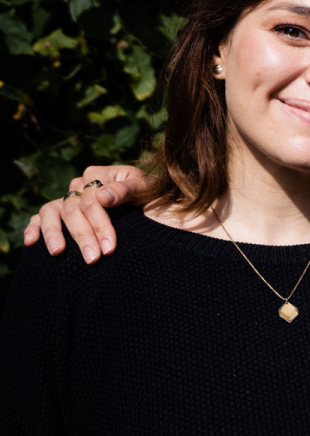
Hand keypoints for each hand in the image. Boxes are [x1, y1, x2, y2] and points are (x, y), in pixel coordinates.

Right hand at [23, 165, 149, 263]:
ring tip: (58, 253)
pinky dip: (34, 228)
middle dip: (82, 236)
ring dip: (53, 233)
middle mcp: (79, 185)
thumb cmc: (150, 194)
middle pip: (72, 209)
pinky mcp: (60, 210)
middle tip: (92, 259)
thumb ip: (126, 190)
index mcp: (98, 176)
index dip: (99, 225)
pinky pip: (40, 217)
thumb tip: (101, 197)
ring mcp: (68, 197)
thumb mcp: (145, 189)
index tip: (109, 249)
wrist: (152, 201)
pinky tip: (31, 243)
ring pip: (51, 211)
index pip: (91, 200)